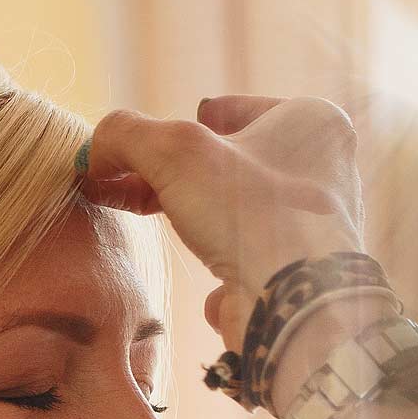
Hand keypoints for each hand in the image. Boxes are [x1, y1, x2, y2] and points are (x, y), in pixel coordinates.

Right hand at [79, 95, 364, 352]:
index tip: (148, 148)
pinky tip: (215, 285)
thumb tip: (93, 152)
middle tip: (122, 184)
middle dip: (169, 174)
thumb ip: (126, 135)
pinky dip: (223, 271)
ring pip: (233, 213)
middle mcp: (324, 171)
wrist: (292, 309)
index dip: (180, 126)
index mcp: (313, 122)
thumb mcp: (174, 151)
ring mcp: (314, 227)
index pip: (230, 110)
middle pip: (225, 163)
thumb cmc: (249, 213)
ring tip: (144, 217)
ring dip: (191, 218)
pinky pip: (247, 261)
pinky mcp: (299, 276)